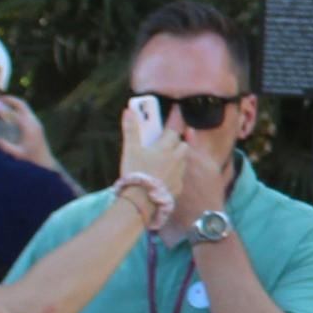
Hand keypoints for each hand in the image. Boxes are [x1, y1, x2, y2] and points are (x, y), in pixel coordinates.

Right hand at [0, 92, 57, 166]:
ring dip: (13, 104)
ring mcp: (36, 123)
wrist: (45, 163)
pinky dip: (17, 110)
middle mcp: (34, 122)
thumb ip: (4, 146)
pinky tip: (8, 115)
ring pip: (25, 108)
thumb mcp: (16, 154)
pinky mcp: (36, 126)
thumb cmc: (31, 160)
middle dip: (9, 100)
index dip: (2, 108)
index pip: (14, 112)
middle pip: (22, 104)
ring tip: (0, 105)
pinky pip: (26, 113)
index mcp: (29, 127)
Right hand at [118, 100, 191, 222]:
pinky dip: (175, 173)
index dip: (173, 123)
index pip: (174, 131)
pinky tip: (165, 175)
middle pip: (183, 145)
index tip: (175, 116)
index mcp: (165, 148)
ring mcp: (179, 174)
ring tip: (166, 158)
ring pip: (183, 160)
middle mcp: (176, 159)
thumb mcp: (130, 149)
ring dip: (177, 157)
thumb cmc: (135, 173)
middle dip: (178, 141)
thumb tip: (129, 111)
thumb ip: (131, 129)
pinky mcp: (178, 187)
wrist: (140, 200)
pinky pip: (180, 176)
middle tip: (168, 141)